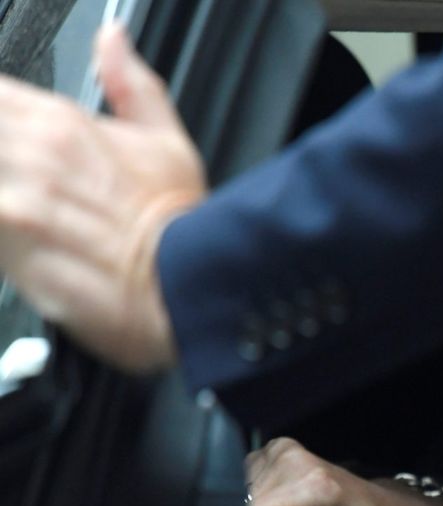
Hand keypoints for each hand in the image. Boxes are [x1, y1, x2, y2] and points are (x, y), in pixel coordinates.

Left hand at [0, 23, 204, 372]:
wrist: (182, 287)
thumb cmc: (176, 224)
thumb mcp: (167, 141)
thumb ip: (129, 85)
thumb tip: (113, 40)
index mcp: (61, 121)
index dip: (5, 116)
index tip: (17, 139)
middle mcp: (30, 153)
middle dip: (4, 160)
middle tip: (27, 183)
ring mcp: (12, 199)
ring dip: (5, 195)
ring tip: (32, 214)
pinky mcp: (5, 243)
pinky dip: (2, 233)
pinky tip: (28, 242)